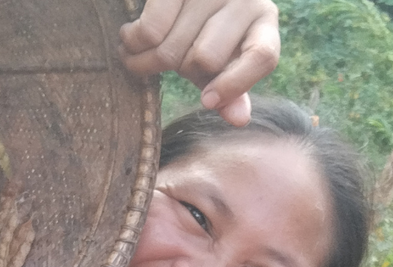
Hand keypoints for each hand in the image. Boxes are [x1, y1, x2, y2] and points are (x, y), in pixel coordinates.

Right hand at [119, 0, 279, 125]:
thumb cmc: (205, 31)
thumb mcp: (222, 61)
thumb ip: (231, 90)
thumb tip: (239, 118)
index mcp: (263, 22)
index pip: (261, 56)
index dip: (234, 84)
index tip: (206, 101)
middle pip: (206, 58)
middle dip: (180, 69)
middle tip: (162, 66)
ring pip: (173, 47)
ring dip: (147, 60)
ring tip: (137, 57)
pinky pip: (150, 29)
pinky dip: (133, 42)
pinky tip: (129, 40)